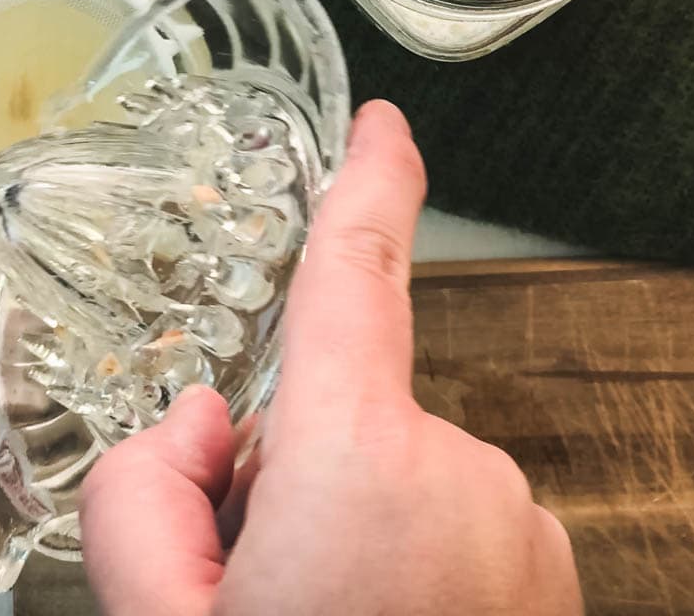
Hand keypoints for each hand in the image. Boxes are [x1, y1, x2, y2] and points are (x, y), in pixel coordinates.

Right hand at [80, 101, 582, 615]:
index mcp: (362, 465)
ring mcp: (518, 525)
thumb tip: (203, 427)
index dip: (371, 179)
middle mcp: (459, 475)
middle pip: (347, 415)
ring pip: (395, 482)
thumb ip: (143, 492)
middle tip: (264, 590)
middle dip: (297, 477)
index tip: (383, 124)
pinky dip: (415, 570)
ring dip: (355, 536)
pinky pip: (454, 527)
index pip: (358, 272)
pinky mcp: (550, 571)